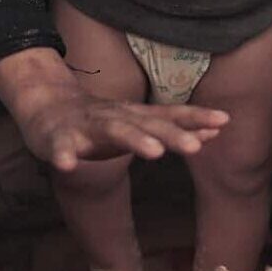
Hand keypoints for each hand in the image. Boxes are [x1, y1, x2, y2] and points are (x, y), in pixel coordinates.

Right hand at [0, 48, 228, 170]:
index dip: (197, 118)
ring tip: (154, 152)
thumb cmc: (103, 121)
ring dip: (135, 140)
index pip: (172, 115)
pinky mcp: (59, 137)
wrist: (46, 105)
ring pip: (113, 131)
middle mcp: (117, 117)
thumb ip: (177, 129)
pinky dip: (65, 155)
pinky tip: (68, 165)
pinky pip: (62, 147)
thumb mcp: (141, 124)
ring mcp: (88, 126)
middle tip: (196, 147)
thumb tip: (216, 132)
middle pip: (149, 124)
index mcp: (138, 116)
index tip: (225, 121)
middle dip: (173, 135)